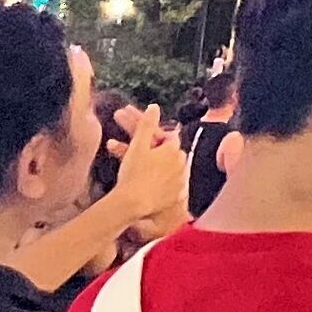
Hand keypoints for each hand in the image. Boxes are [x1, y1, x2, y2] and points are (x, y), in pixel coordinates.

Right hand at [106, 108, 191, 233]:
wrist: (132, 204)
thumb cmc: (134, 173)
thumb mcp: (138, 145)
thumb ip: (146, 125)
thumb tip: (154, 107)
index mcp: (174, 150)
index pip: (167, 138)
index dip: (152, 136)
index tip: (139, 137)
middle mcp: (181, 164)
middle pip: (165, 153)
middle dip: (150, 151)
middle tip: (131, 153)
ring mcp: (179, 182)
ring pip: (164, 169)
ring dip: (150, 166)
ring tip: (131, 168)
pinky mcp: (174, 197)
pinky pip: (165, 186)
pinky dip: (155, 182)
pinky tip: (144, 183)